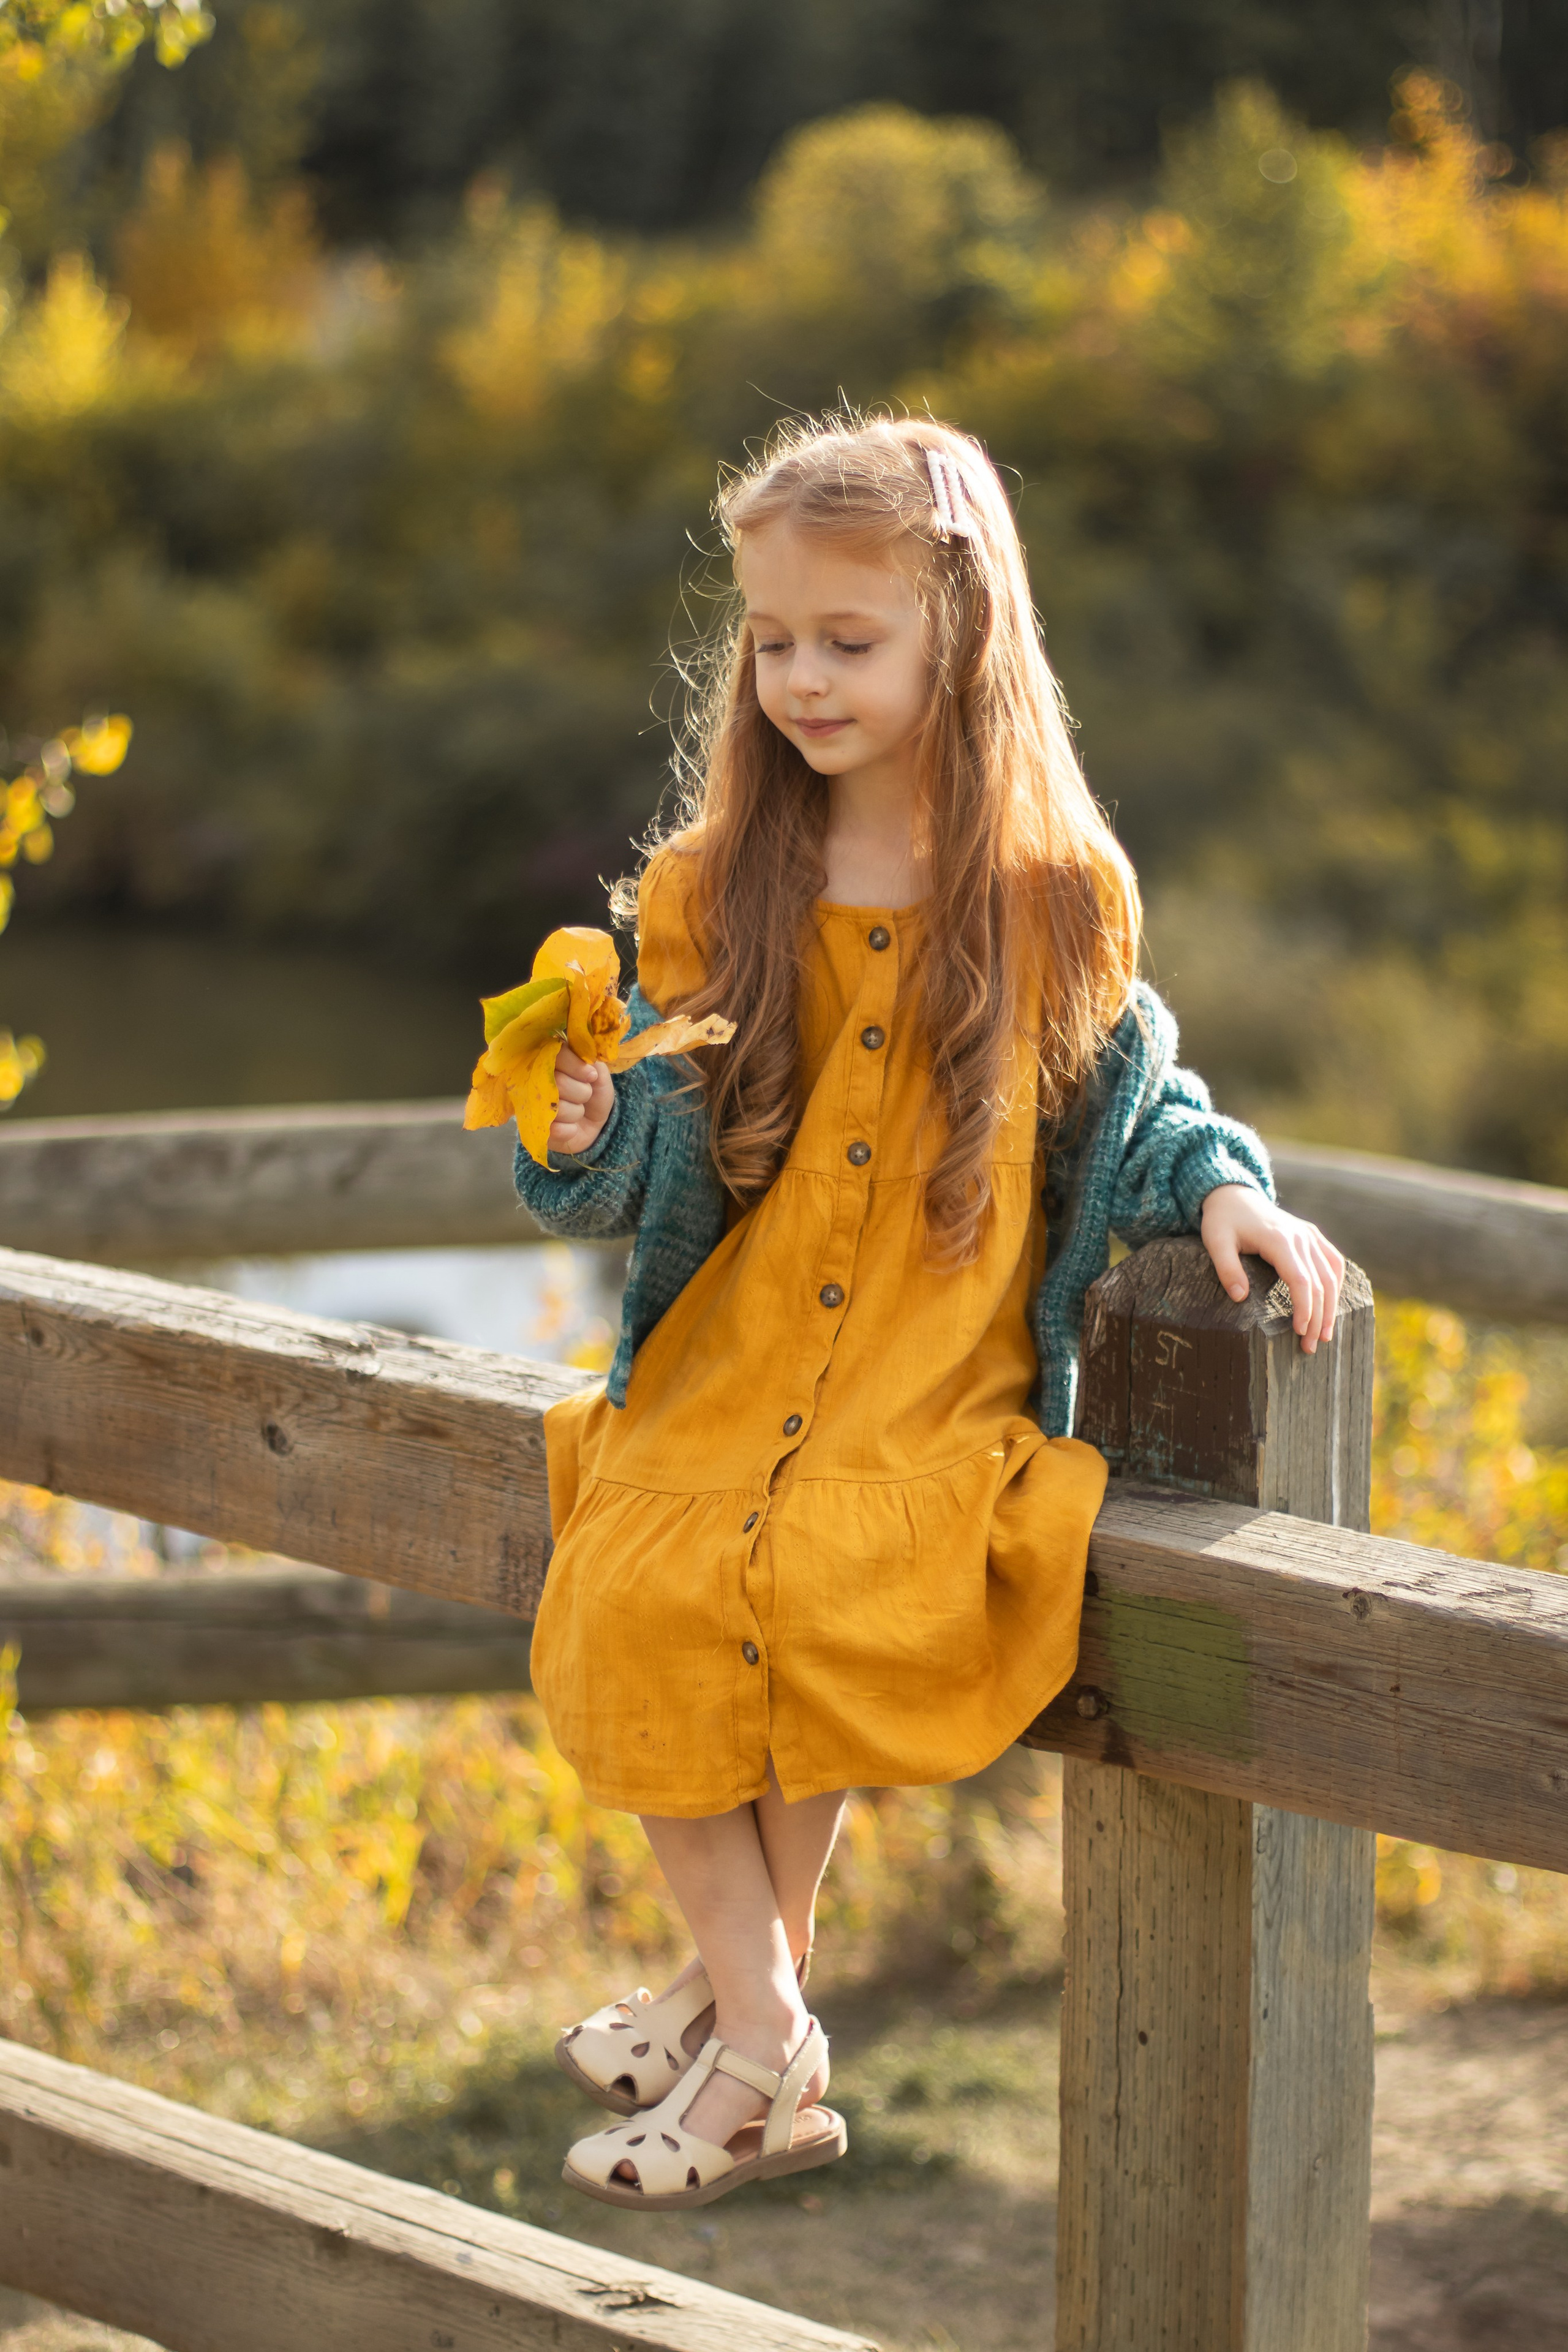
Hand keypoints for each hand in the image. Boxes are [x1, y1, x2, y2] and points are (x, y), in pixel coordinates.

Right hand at [547, 1046, 613, 1155]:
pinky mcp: (536, 1129)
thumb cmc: (594, 1096)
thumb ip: (594, 1063)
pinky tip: (570, 1128)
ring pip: (559, 1108)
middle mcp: (536, 1080)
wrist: (592, 1127)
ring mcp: (533, 1105)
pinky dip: (570, 1130)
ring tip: (577, 1112)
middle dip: (582, 1092)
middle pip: (560, 1082)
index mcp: (551, 1061)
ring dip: (577, 1112)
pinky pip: (556, 1129)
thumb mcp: (600, 1076)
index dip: (576, 1066)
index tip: (592, 1076)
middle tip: (585, 1096)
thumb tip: (586, 1059)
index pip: (557, 1054)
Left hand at [1199, 1183, 1344, 1352]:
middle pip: (1320, 1282)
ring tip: (1325, 1335)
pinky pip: (1333, 1261)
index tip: (1300, 1332)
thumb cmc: (1223, 1221)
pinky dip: (1335, 1285)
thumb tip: (1240, 1298)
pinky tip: (1331, 1305)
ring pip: (1331, 1275)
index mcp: (1279, 1239)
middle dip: (1318, 1318)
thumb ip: (1226, 1269)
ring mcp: (1309, 1235)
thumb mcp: (1215, 1242)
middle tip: (1311, 1347)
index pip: (1300, 1280)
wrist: (1234, 1195)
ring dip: (1331, 1306)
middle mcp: (1301, 1236)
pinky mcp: (1312, 1235)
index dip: (1304, 1308)